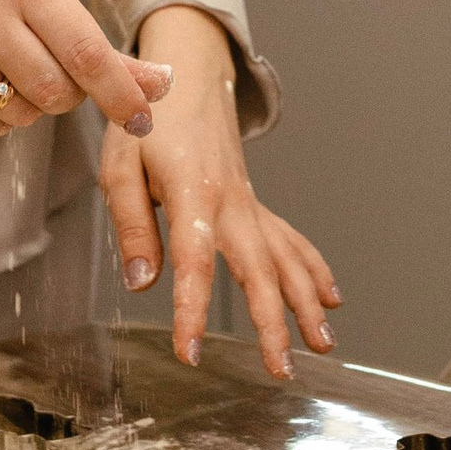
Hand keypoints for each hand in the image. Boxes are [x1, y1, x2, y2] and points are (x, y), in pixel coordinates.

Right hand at [0, 0, 172, 139]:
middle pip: (56, 91)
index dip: (120, 92)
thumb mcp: (50, 1)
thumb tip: (161, 85)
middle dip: (67, 94)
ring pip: (23, 113)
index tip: (142, 119)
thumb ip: (106, 50)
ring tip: (11, 71)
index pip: (85, 51)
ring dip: (32, 106)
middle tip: (52, 71)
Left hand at [101, 5, 339, 379]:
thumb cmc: (147, 122)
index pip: (194, 261)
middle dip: (274, 322)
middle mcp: (231, 202)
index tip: (190, 352)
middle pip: (259, 268)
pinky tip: (330, 301)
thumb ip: (132, 224)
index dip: (193, 308)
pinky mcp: (253, 206)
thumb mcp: (120, 165)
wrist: (185, 79)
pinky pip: (291, 241)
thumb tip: (142, 284)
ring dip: (306, 304)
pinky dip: (313, 271)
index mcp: (192, 192)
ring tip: (323, 346)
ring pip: (286, 259)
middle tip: (281, 369)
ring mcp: (249, 204)